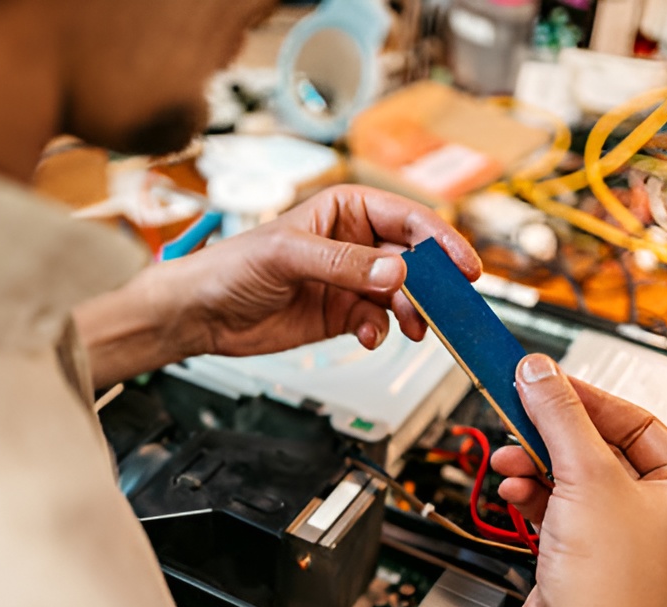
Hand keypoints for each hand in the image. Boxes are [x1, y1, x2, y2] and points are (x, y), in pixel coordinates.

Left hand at [158, 185, 479, 357]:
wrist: (202, 312)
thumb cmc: (232, 265)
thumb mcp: (288, 255)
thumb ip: (344, 263)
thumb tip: (394, 272)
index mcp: (345, 209)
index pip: (407, 219)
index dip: (440, 241)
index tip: (463, 267)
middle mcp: (354, 243)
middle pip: (414, 260)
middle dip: (432, 284)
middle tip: (445, 307)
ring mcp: (350, 280)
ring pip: (402, 295)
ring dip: (412, 312)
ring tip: (412, 327)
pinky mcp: (342, 314)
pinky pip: (379, 322)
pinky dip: (382, 331)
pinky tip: (370, 336)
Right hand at [491, 354, 666, 606]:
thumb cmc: (612, 591)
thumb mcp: (586, 477)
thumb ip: (559, 416)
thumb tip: (541, 373)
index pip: (636, 420)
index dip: (587, 398)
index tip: (546, 380)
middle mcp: (659, 513)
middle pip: (597, 447)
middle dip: (551, 436)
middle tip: (518, 412)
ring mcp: (620, 535)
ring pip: (571, 476)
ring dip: (534, 464)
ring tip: (508, 460)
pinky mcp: (584, 552)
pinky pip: (556, 505)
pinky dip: (532, 493)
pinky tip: (513, 490)